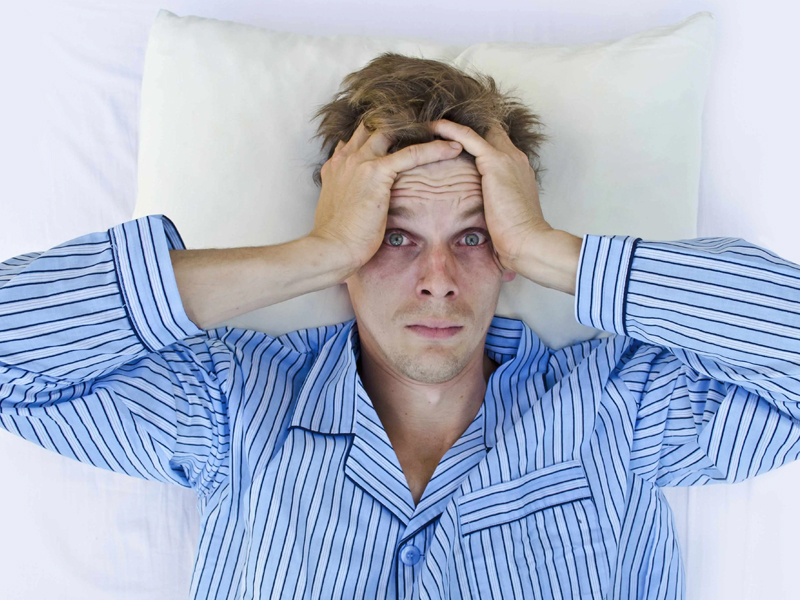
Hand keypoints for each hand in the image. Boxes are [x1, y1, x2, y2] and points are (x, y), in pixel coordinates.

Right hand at [310, 122, 463, 273]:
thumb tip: (359, 199)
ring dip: (419, 130)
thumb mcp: (337, 209)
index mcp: (336, 166)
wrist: (331, 248)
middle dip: (398, 123)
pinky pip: (412, 153)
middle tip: (425, 126)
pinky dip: (435, 149)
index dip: (379, 133)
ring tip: (444, 130)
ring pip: (393, 133)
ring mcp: (360, 163)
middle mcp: (346, 158)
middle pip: (374, 127)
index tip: (400, 134)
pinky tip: (454, 149)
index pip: (359, 138)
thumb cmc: (337, 237)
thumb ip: (347, 194)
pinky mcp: (376, 172)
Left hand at [429, 119, 551, 270]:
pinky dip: (451, 130)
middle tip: (441, 128)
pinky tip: (435, 126)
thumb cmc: (518, 238)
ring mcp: (507, 159)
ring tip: (433, 124)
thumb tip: (484, 223)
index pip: (499, 148)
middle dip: (468, 130)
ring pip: (478, 132)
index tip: (457, 145)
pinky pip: (468, 137)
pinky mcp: (495, 162)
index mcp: (519, 173)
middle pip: (491, 134)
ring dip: (456, 127)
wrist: (529, 242)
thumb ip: (496, 209)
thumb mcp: (506, 218)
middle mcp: (516, 160)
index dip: (481, 143)